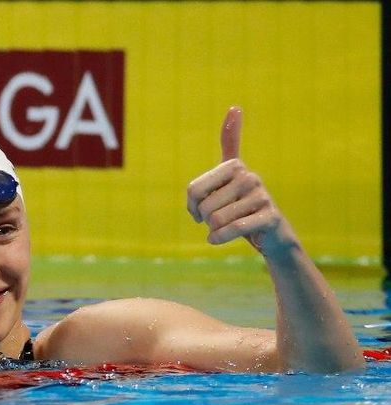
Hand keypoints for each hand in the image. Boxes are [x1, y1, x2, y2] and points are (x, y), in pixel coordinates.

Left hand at [187, 107, 296, 256]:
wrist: (268, 235)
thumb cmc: (237, 209)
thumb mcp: (224, 180)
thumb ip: (227, 146)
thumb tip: (236, 107)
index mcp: (234, 166)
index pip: (194, 189)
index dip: (191, 205)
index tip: (197, 211)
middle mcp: (249, 176)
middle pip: (204, 206)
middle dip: (205, 220)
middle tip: (217, 221)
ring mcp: (261, 195)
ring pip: (217, 219)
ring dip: (215, 230)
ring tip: (226, 228)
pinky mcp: (270, 216)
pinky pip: (232, 228)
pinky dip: (219, 238)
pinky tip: (217, 239)